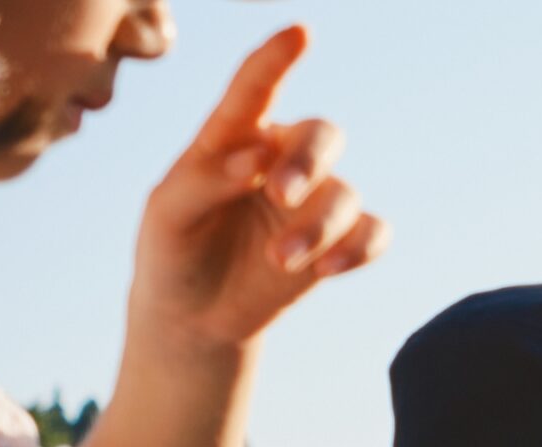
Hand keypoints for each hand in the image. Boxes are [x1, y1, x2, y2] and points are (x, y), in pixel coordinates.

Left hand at [129, 27, 387, 352]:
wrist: (195, 318)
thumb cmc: (173, 251)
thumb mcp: (168, 213)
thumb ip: (205, 179)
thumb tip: (259, 157)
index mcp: (233, 138)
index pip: (255, 90)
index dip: (277, 60)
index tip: (300, 33)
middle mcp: (281, 161)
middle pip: (322, 136)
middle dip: (308, 162)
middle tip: (280, 193)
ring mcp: (314, 202)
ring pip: (344, 194)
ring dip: (317, 227)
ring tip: (280, 261)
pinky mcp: (339, 243)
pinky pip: (373, 233)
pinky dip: (357, 249)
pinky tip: (326, 270)